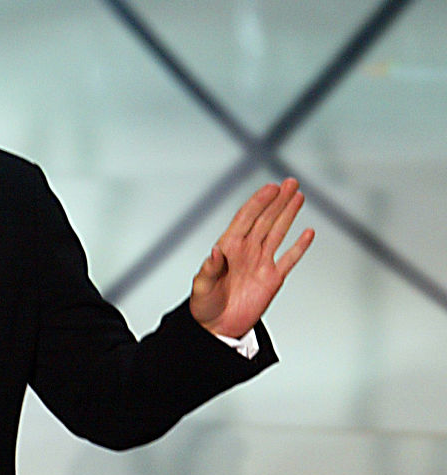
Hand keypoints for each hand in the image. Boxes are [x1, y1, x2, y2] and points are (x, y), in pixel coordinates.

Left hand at [190, 178, 313, 337]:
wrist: (217, 327)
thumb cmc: (204, 305)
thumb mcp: (201, 287)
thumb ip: (209, 269)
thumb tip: (215, 251)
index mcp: (228, 248)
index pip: (245, 218)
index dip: (258, 202)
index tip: (271, 187)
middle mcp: (246, 251)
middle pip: (265, 219)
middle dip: (277, 200)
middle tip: (290, 182)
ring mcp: (261, 263)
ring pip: (278, 232)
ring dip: (288, 214)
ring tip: (298, 195)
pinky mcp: (272, 279)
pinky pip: (289, 259)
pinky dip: (299, 246)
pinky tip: (307, 232)